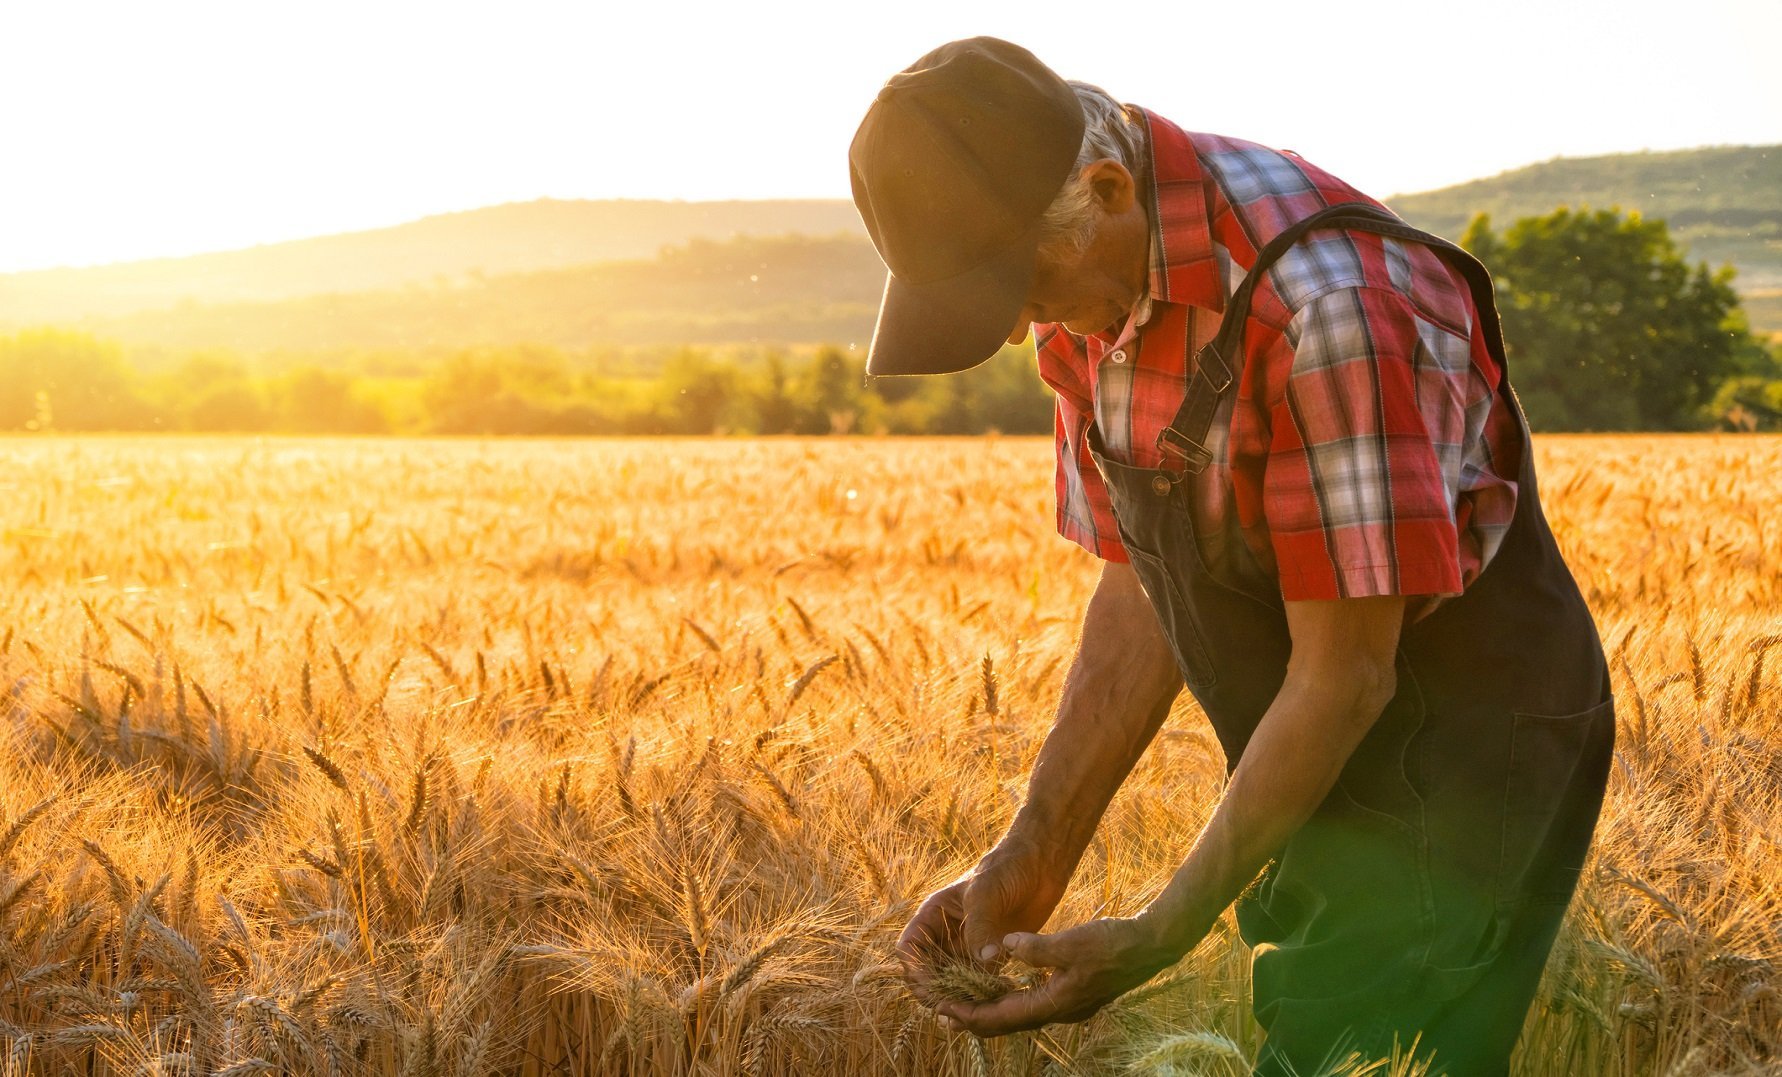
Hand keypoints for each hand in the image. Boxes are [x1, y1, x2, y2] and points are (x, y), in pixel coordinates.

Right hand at [896, 841, 1068, 1005]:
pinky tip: (998, 996)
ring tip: (976, 1007)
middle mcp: (946, 934)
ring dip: (960, 997)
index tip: (932, 986)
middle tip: (954, 1007)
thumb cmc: (1006, 867)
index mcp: (933, 915)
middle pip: (926, 973)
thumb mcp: (986, 892)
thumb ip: (980, 926)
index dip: (913, 970)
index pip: (909, 948)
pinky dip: (984, 994)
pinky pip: (980, 983)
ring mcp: (968, 947)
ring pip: (952, 983)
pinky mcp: (991, 957)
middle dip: (935, 991)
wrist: (1040, 864)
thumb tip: (983, 962)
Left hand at [935, 916, 1181, 1037]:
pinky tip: (1004, 987)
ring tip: (965, 1003)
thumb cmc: (1114, 943)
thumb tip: (1005, 947)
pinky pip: (1034, 1003)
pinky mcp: (1075, 994)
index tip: (943, 1012)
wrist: (1152, 946)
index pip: (1002, 1019)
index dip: (970, 1016)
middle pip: (1008, 1023)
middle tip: (943, 1013)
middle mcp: (1060, 1011)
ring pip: (1021, 1014)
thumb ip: (1036, 948)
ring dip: (992, 1009)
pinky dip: (1013, 998)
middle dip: (974, 1018)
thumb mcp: (1072, 942)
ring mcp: (1069, 1004)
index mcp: (1055, 1003)